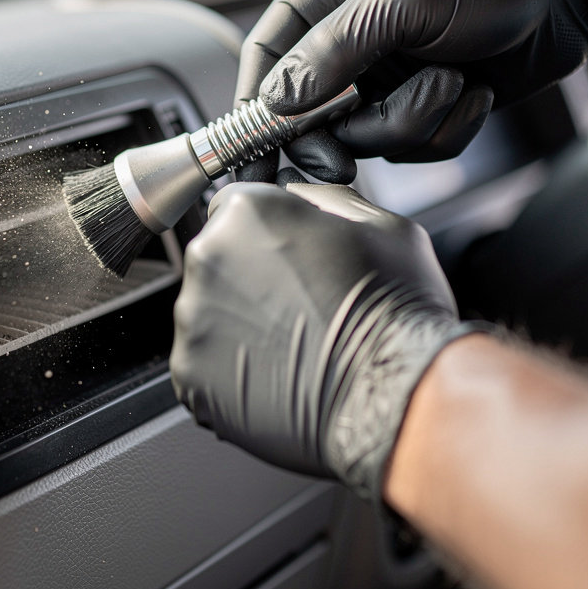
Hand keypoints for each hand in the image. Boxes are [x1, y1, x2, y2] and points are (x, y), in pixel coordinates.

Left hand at [169, 179, 475, 500]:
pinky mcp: (189, 372)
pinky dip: (229, 370)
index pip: (233, 208)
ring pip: (208, 311)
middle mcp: (208, 257)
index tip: (285, 256)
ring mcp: (193, 318)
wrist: (397, 396)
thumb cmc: (396, 310)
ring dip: (238, 323)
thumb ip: (321, 197)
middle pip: (217, 258)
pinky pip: (202, 361)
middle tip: (297, 304)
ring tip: (291, 344)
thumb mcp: (378, 224)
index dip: (263, 233)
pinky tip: (275, 375)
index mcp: (246, 211)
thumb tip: (296, 192)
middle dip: (248, 276)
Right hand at [237, 0, 587, 181]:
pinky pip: (407, 145)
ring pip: (361, 135)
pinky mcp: (418, 103)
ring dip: (408, 122)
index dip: (254, 104)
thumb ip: (332, 51)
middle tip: (343, 160)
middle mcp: (347, 34)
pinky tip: (473, 92)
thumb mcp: (401, 1)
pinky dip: (442, 129)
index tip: (250, 151)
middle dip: (337, 135)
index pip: (267, 51)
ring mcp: (383, 73)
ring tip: (451, 84)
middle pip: (307, 111)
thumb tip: (275, 102)